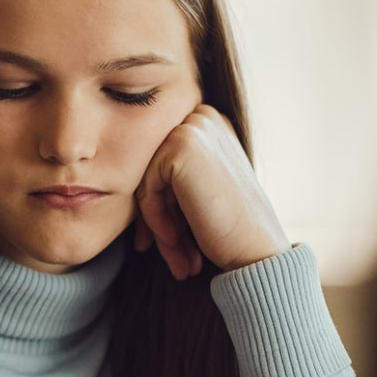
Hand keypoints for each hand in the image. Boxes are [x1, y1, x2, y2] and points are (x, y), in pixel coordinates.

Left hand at [133, 104, 289, 278]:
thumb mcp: (198, 193)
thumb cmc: (231, 229)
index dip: (162, 204)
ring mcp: (193, 127)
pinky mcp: (181, 144)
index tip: (168, 241)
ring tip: (177, 258)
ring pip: (147, 180)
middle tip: (171, 254)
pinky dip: (155, 218)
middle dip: (157, 216)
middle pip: (152, 170)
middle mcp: (204, 118)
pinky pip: (146, 187)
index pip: (163, 163)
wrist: (257, 250)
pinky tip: (176, 240)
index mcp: (210, 126)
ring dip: (156, 223)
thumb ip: (171, 178)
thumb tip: (119, 177)